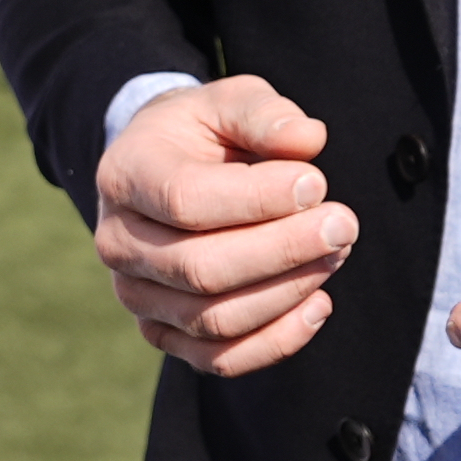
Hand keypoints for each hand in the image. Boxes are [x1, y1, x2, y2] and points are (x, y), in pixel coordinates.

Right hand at [92, 76, 354, 375]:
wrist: (166, 171)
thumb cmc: (204, 133)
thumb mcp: (229, 101)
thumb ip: (264, 115)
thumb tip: (307, 139)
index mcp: (125, 175)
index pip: (185, 200)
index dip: (256, 199)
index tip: (316, 182)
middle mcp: (117, 242)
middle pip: (200, 268)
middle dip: (283, 250)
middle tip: (344, 224)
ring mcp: (136, 295)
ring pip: (213, 319)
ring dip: (287, 291)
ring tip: (336, 252)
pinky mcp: (163, 333)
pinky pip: (219, 359)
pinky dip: (275, 342)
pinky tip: (319, 305)